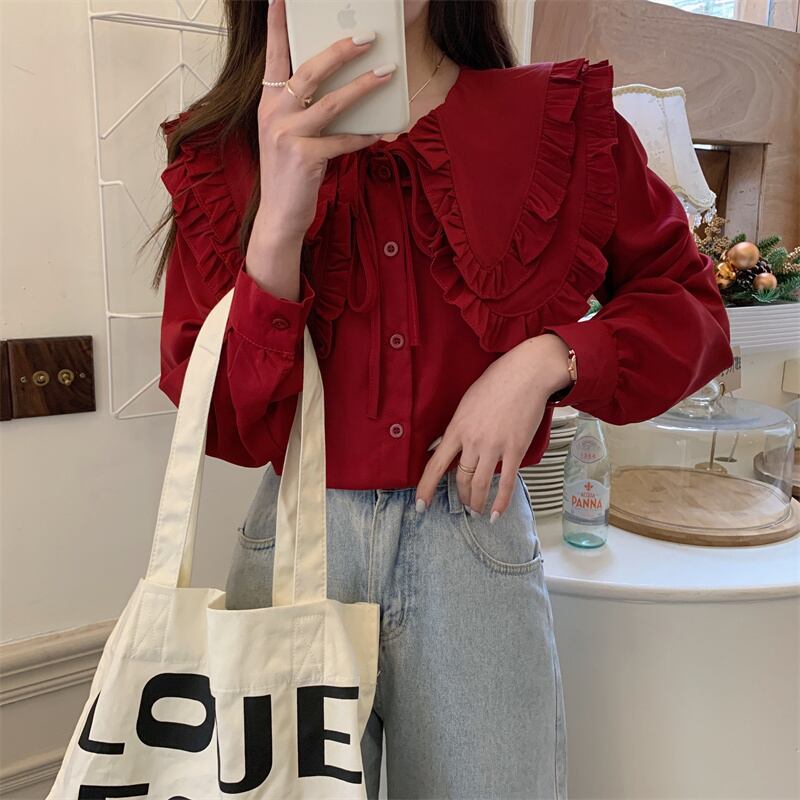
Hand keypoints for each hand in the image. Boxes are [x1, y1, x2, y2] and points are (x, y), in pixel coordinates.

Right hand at [257, 0, 395, 243]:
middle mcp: (273, 114)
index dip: (278, 26)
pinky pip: (342, 141)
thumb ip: (304, 109)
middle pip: (309, 72)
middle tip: (368, 36)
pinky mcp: (305, 159)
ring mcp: (287, 136)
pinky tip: (379, 130)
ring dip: (363, 86)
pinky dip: (363, 135)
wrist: (279, 215)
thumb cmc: (289, 172)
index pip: (273, 55)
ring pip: (331, 103)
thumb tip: (341, 85)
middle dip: (340, 50)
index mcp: (268, 103)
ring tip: (386, 72)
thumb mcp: (288, 134)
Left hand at [415, 334, 572, 519]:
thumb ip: (457, 427)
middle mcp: (473, 440)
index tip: (420, 505)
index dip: (426, 488)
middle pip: (461, 479)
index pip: (436, 464)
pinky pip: (507, 482)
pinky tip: (496, 514)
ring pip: (480, 485)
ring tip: (477, 511)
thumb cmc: (498, 382)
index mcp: (457, 428)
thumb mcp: (466, 403)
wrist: (527, 373)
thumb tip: (443, 444)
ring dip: (477, 503)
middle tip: (464, 505)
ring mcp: (494, 446)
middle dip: (462, 497)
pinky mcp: (515, 450)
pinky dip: (501, 502)